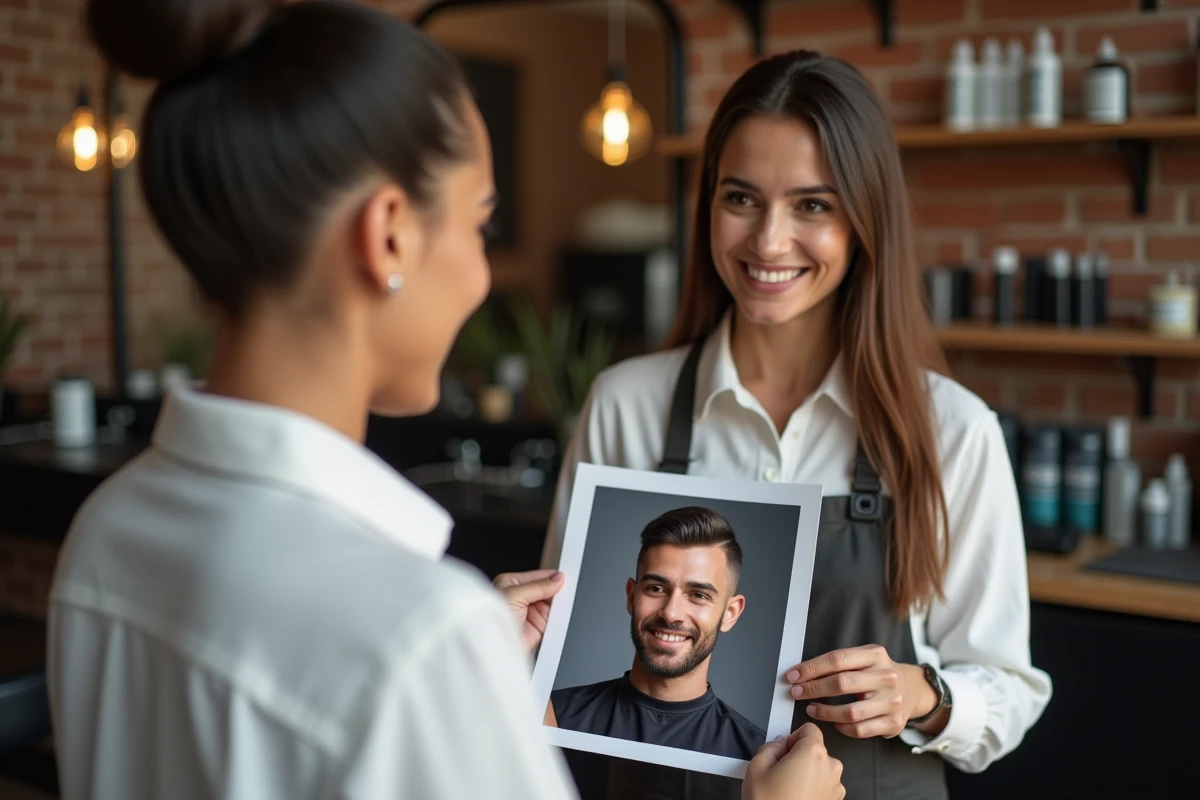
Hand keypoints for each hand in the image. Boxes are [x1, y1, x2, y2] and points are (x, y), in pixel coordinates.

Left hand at [493, 569, 563, 652]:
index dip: (551, 577)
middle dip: (556, 590)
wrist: (494, 649)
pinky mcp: (538, 627)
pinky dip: (559, 617)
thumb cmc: (491, 620)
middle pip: (546, 589)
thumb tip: (556, 578)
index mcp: (511, 584)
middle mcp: (521, 597)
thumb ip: (538, 586)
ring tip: (563, 602)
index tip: (564, 577)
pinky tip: (562, 614)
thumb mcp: (515, 595)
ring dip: (558, 604)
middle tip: (566, 590)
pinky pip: (554, 619)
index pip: (537, 576)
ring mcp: (530, 612)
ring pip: (551, 604)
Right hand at [742, 723, 844, 799]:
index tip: (783, 748)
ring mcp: (835, 788)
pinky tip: (794, 798)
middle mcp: (830, 768)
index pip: (809, 729)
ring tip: (786, 790)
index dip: (793, 736)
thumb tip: (778, 745)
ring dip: (806, 774)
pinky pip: (823, 786)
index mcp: (813, 753)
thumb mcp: (756, 766)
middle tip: (779, 772)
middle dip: (798, 757)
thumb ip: (770, 746)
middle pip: (815, 750)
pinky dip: (811, 789)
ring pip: (819, 769)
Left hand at [786, 644, 936, 738]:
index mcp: (875, 655)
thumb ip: (839, 663)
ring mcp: (892, 702)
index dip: (811, 668)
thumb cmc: (878, 674)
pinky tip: (834, 722)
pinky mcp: (893, 723)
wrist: (913, 690)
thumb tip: (802, 673)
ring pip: (850, 712)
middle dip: (813, 688)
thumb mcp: (865, 658)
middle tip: (796, 692)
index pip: (837, 659)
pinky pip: (860, 730)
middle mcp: (886, 677)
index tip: (793, 675)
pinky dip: (842, 727)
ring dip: (824, 712)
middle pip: (842, 683)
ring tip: (812, 709)